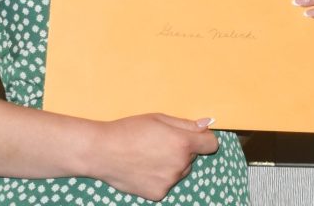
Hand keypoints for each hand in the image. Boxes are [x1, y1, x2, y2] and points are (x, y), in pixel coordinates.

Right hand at [88, 113, 218, 200]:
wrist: (102, 151)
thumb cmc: (130, 130)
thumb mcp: (159, 118)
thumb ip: (186, 124)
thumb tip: (207, 125)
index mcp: (183, 143)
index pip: (211, 144)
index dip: (204, 139)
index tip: (195, 137)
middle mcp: (180, 164)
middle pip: (192, 157)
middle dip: (182, 150)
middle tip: (160, 143)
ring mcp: (169, 181)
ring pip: (179, 171)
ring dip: (171, 165)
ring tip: (148, 156)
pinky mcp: (158, 194)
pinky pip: (166, 183)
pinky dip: (159, 177)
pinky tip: (143, 168)